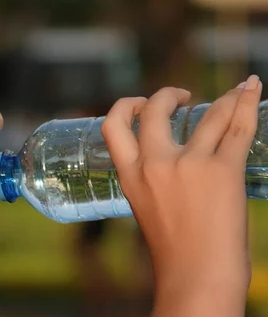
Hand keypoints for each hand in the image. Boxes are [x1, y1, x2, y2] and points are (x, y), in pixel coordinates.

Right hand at [101, 75, 261, 315]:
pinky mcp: (223, 170)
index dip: (125, 105)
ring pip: (209, 114)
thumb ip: (152, 179)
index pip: (112, 126)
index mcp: (130, 176)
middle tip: (183, 98)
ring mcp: (189, 164)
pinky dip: (246, 103)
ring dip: (223, 98)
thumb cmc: (174, 252)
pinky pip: (237, 128)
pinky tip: (251, 88)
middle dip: (168, 95)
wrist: (197, 276)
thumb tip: (172, 159)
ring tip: (233, 94)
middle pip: (155, 109)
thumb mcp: (146, 208)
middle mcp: (155, 164)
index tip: (140, 103)